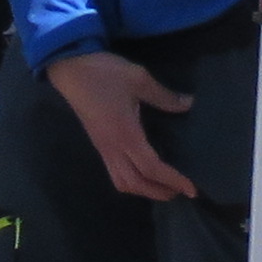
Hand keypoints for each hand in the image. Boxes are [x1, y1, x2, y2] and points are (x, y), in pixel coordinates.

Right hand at [46, 51, 197, 201]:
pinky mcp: (99, 145)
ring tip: (163, 187)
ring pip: (122, 182)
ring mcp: (103, 148)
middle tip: (181, 191)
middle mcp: (113, 148)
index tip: (192, 189)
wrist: (70, 69)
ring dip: (144, 190)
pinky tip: (143, 173)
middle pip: (135, 183)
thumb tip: (188, 104)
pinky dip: (132, 181)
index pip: (151, 167)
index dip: (172, 180)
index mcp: (125, 134)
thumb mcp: (138, 78)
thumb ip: (164, 96)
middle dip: (159, 192)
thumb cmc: (103, 73)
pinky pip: (115, 173)